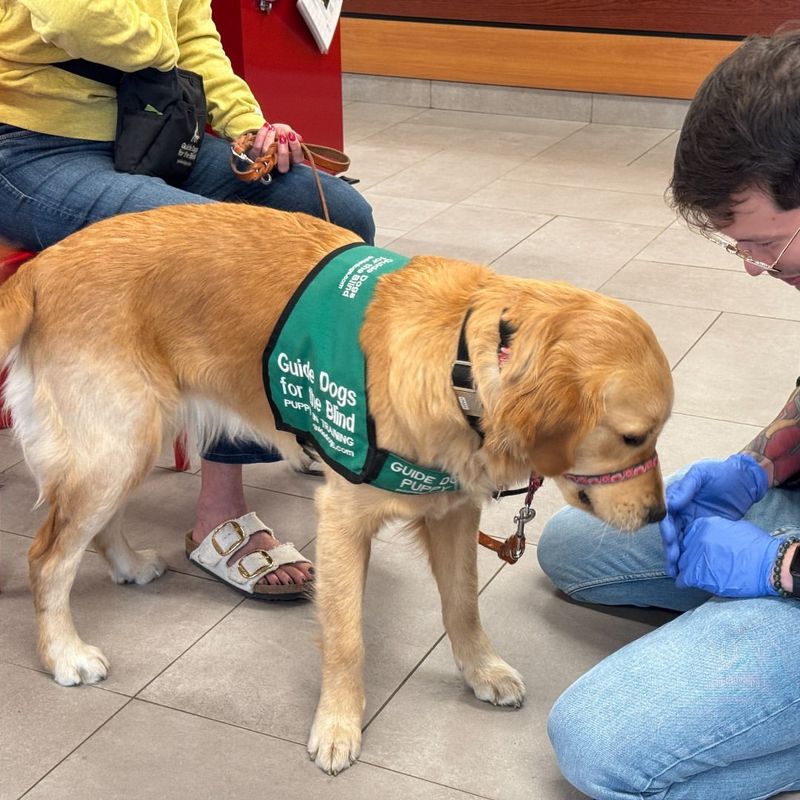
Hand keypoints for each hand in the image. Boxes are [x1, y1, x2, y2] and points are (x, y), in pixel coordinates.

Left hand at [248, 122, 303, 172]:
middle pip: (283, 166)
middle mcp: (281, 165)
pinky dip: (262, 135)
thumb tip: (295, 137)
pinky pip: (257, 148)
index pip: (298, 158)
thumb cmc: (280, 132)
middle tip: (282, 136)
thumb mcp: (287, 130)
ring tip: (272, 128)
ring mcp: (268, 163)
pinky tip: (266, 126)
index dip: (295, 147)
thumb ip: (291, 133)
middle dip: (283, 151)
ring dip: (271, 139)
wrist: (266, 130)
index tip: (291, 135)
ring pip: (269, 156)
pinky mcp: (256, 157)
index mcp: (293, 159)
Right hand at [659, 454, 767, 573]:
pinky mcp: (705, 532)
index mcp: (676, 497)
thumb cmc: (722, 473)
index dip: (665, 528)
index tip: (669, 539)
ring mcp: (692, 522)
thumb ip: (686, 487)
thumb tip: (670, 503)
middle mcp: (680, 511)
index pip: (665, 515)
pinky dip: (689, 556)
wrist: (746, 481)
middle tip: (673, 560)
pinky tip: (687, 569)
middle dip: (670, 547)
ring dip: (675, 555)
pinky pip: (694, 545)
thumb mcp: (702, 474)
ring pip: (679, 540)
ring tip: (674, 572)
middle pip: (670, 531)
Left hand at [673, 516, 779, 596]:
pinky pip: (682, 579)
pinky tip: (690, 583)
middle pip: (684, 549)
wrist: (768, 565)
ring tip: (698, 574)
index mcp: (705, 524)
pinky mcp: (697, 575)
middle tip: (700, 563)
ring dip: (688, 569)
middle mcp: (696, 538)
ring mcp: (696, 557)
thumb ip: (717, 530)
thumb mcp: (734, 527)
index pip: (688, 533)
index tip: (698, 549)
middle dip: (691, 556)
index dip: (693, 542)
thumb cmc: (758, 547)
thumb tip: (712, 535)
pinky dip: (684, 582)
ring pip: (682, 564)